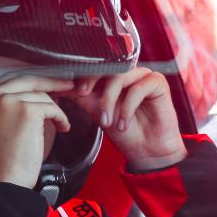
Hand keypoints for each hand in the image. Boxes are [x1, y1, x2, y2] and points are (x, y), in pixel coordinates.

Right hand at [0, 75, 73, 188]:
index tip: (48, 83)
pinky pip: (52, 108)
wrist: (5, 181)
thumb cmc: (3, 159)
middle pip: (27, 80)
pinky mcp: (26, 111)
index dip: (33, 82)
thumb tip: (36, 89)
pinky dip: (61, 118)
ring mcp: (8, 102)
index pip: (10, 80)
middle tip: (68, 85)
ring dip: (54, 110)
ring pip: (41, 96)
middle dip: (51, 83)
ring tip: (58, 124)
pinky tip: (62, 127)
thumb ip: (7, 104)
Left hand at [72, 68, 186, 171]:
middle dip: (91, 80)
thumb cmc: (125, 132)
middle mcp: (129, 72)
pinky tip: (124, 123)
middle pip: (106, 66)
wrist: (146, 151)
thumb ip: (81, 97)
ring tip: (107, 122)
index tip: (69, 85)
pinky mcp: (158, 82)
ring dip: (109, 100)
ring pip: (120, 76)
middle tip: (82, 94)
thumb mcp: (97, 112)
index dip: (81, 73)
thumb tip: (59, 87)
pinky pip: (138, 88)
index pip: (96, 65)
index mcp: (114, 76)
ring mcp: (143, 75)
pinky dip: (128, 107)